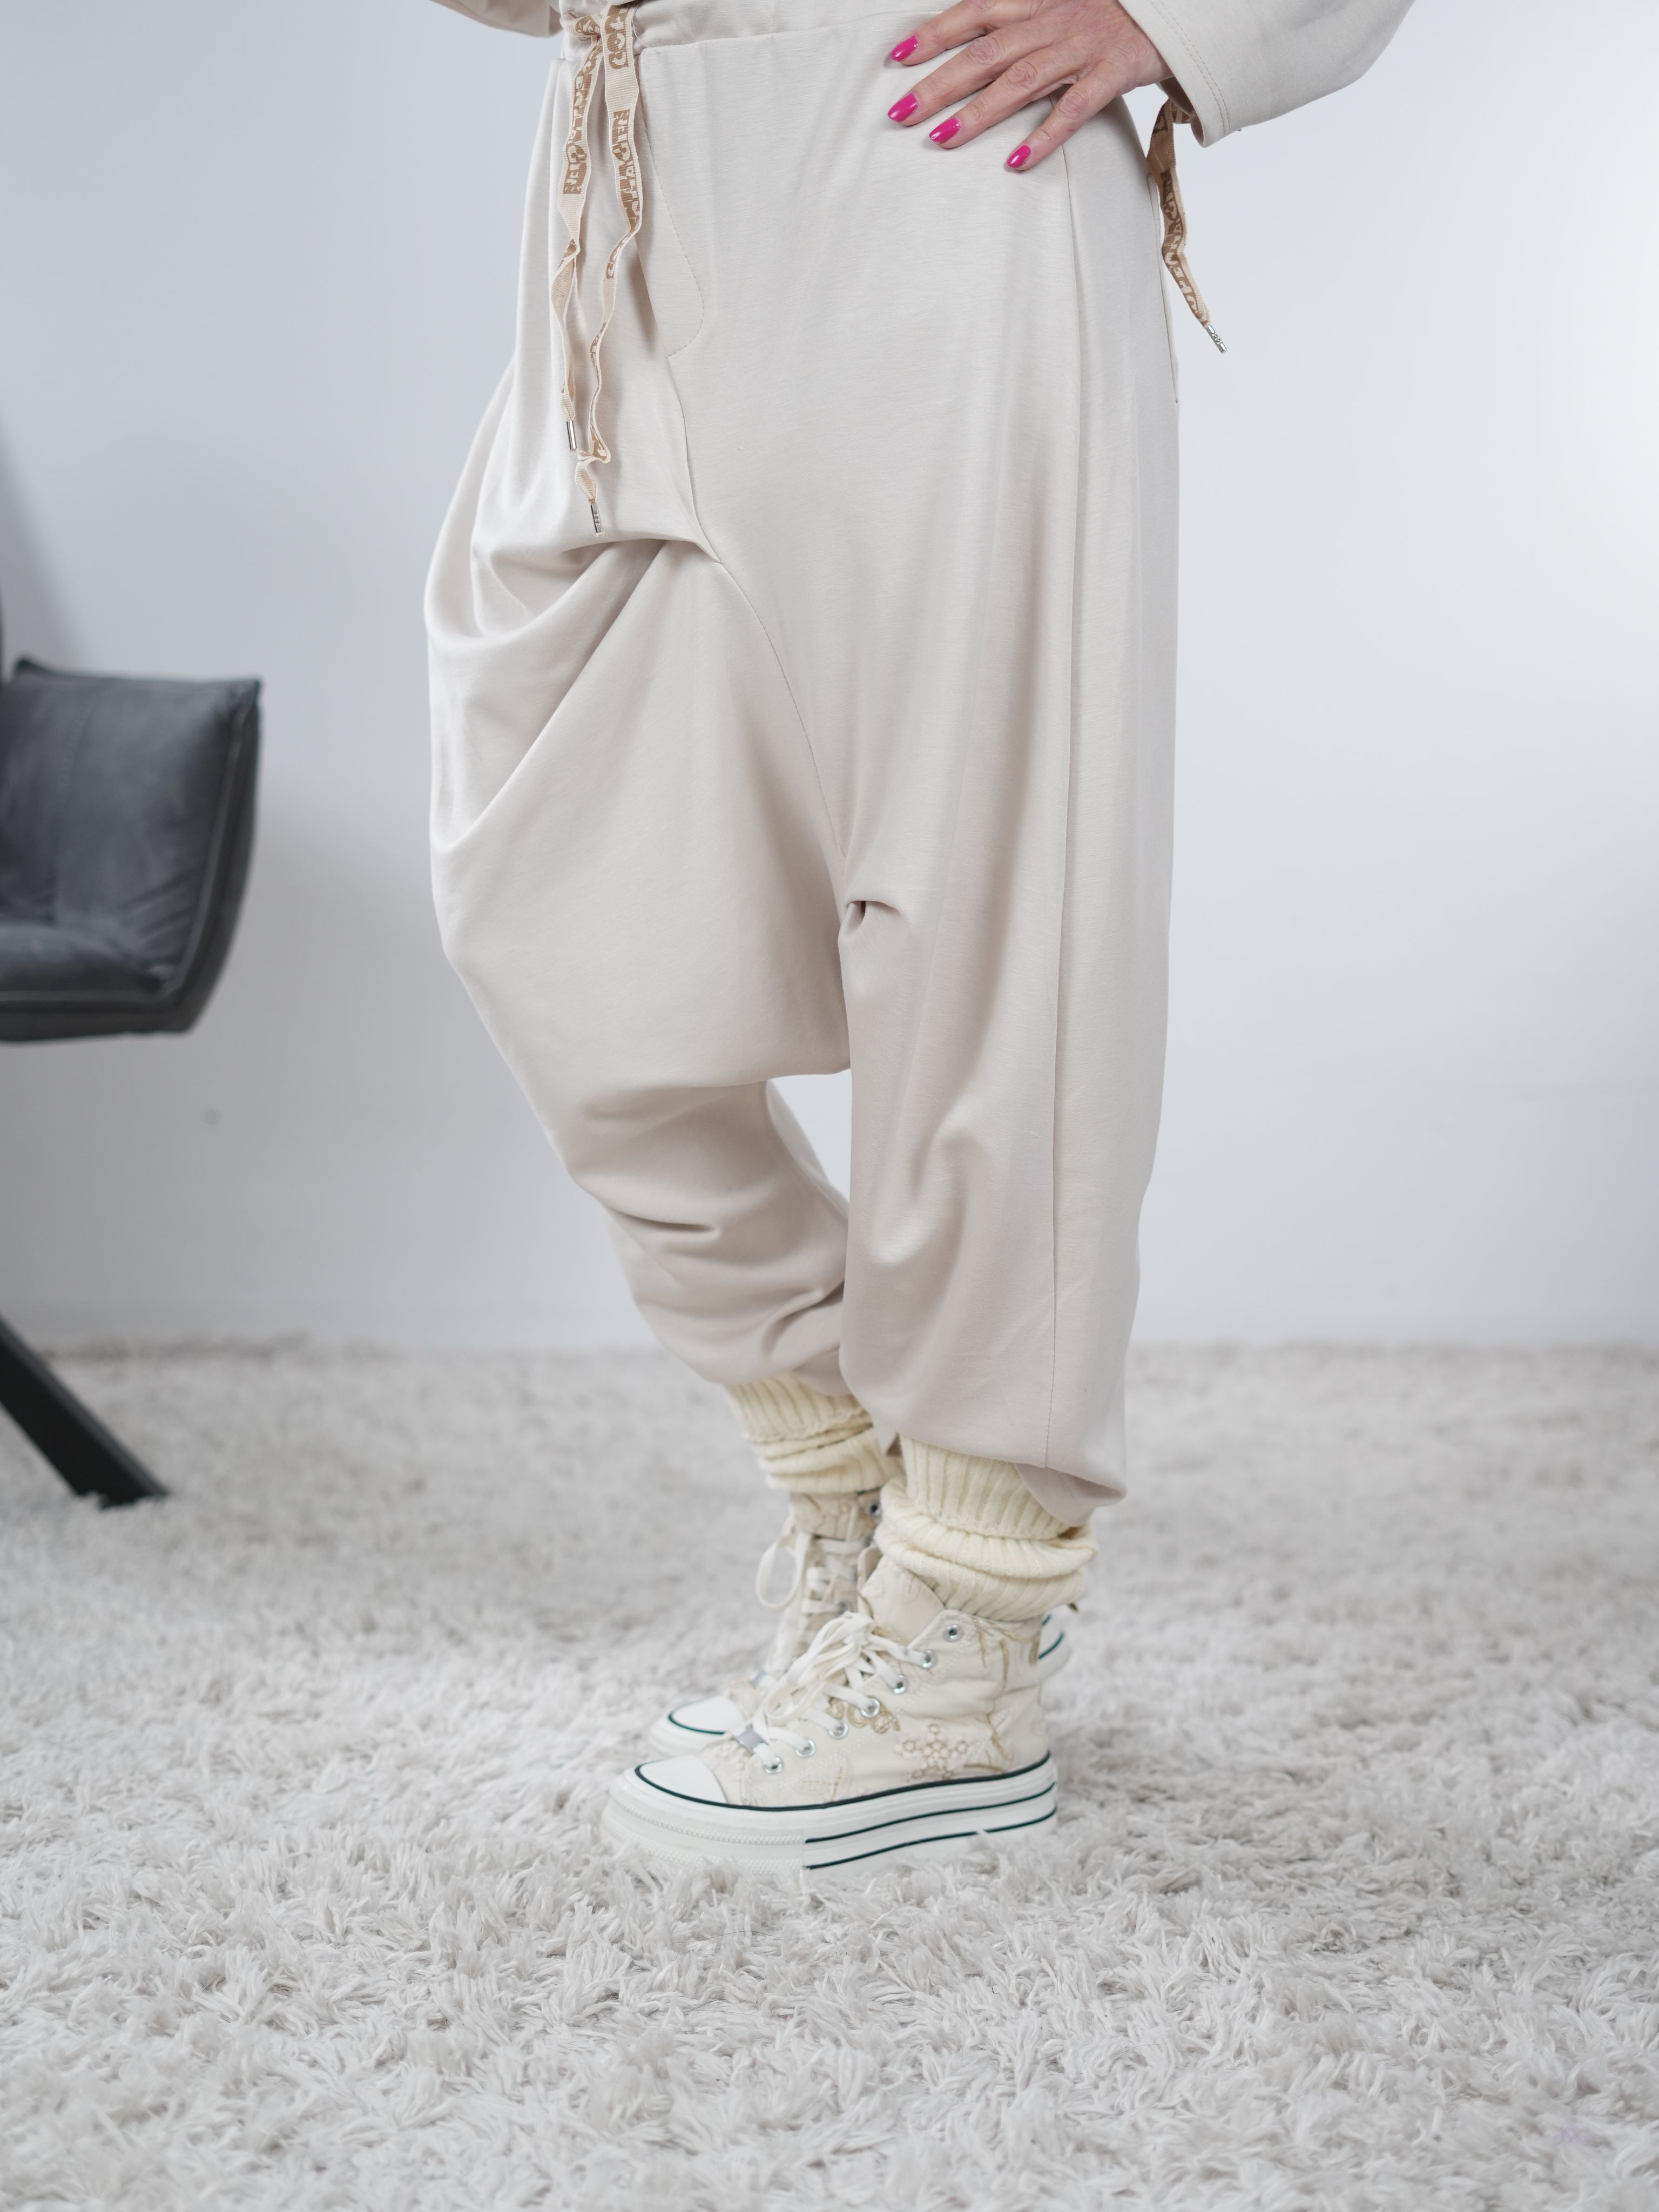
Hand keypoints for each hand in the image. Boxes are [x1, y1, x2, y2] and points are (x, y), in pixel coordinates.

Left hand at [884, 0, 1167, 170]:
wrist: (1175, 6)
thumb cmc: (1109, 9)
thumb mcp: (1059, 2)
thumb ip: (1018, 18)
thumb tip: (971, 42)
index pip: (975, 11)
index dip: (934, 32)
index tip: (897, 57)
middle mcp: (1053, 19)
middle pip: (986, 51)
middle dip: (939, 81)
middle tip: (901, 111)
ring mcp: (1082, 47)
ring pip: (1020, 80)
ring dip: (978, 112)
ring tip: (941, 140)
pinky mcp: (1112, 73)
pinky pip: (1074, 109)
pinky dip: (1045, 136)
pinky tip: (1016, 162)